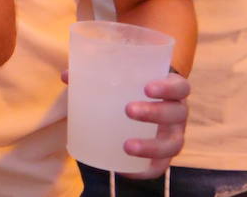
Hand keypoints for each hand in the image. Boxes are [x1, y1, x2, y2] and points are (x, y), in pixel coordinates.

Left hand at [58, 70, 188, 179]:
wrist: (145, 106)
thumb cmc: (132, 89)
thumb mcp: (120, 80)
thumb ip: (96, 75)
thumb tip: (67, 76)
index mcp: (171, 90)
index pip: (179, 86)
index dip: (168, 88)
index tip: (147, 88)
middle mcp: (177, 113)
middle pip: (176, 113)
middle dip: (154, 112)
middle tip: (129, 110)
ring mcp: (173, 135)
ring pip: (173, 144)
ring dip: (151, 146)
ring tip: (126, 146)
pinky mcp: (164, 155)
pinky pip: (159, 167)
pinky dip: (144, 171)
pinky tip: (123, 170)